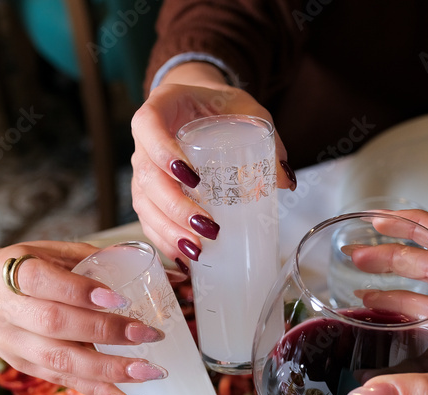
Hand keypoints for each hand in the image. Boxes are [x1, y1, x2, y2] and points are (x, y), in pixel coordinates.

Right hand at [0, 239, 167, 394]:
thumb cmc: (27, 268)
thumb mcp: (49, 251)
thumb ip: (90, 259)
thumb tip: (143, 261)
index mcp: (12, 272)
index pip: (43, 282)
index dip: (80, 292)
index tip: (120, 299)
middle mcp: (8, 310)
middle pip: (55, 324)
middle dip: (106, 331)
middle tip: (149, 334)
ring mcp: (14, 343)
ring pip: (60, 361)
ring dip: (108, 369)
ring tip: (147, 370)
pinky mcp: (24, 367)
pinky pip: (63, 382)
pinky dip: (97, 392)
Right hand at [130, 68, 294, 267]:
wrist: (197, 106)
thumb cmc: (218, 106)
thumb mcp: (245, 110)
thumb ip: (266, 138)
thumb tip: (284, 181)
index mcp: (161, 107)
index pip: (147, 126)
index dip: (162, 152)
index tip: (192, 177)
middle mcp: (144, 140)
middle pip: (147, 177)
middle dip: (175, 208)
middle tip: (208, 227)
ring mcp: (143, 168)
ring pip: (144, 203)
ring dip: (169, 230)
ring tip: (197, 250)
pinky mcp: (147, 191)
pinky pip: (147, 218)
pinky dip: (164, 239)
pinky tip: (184, 256)